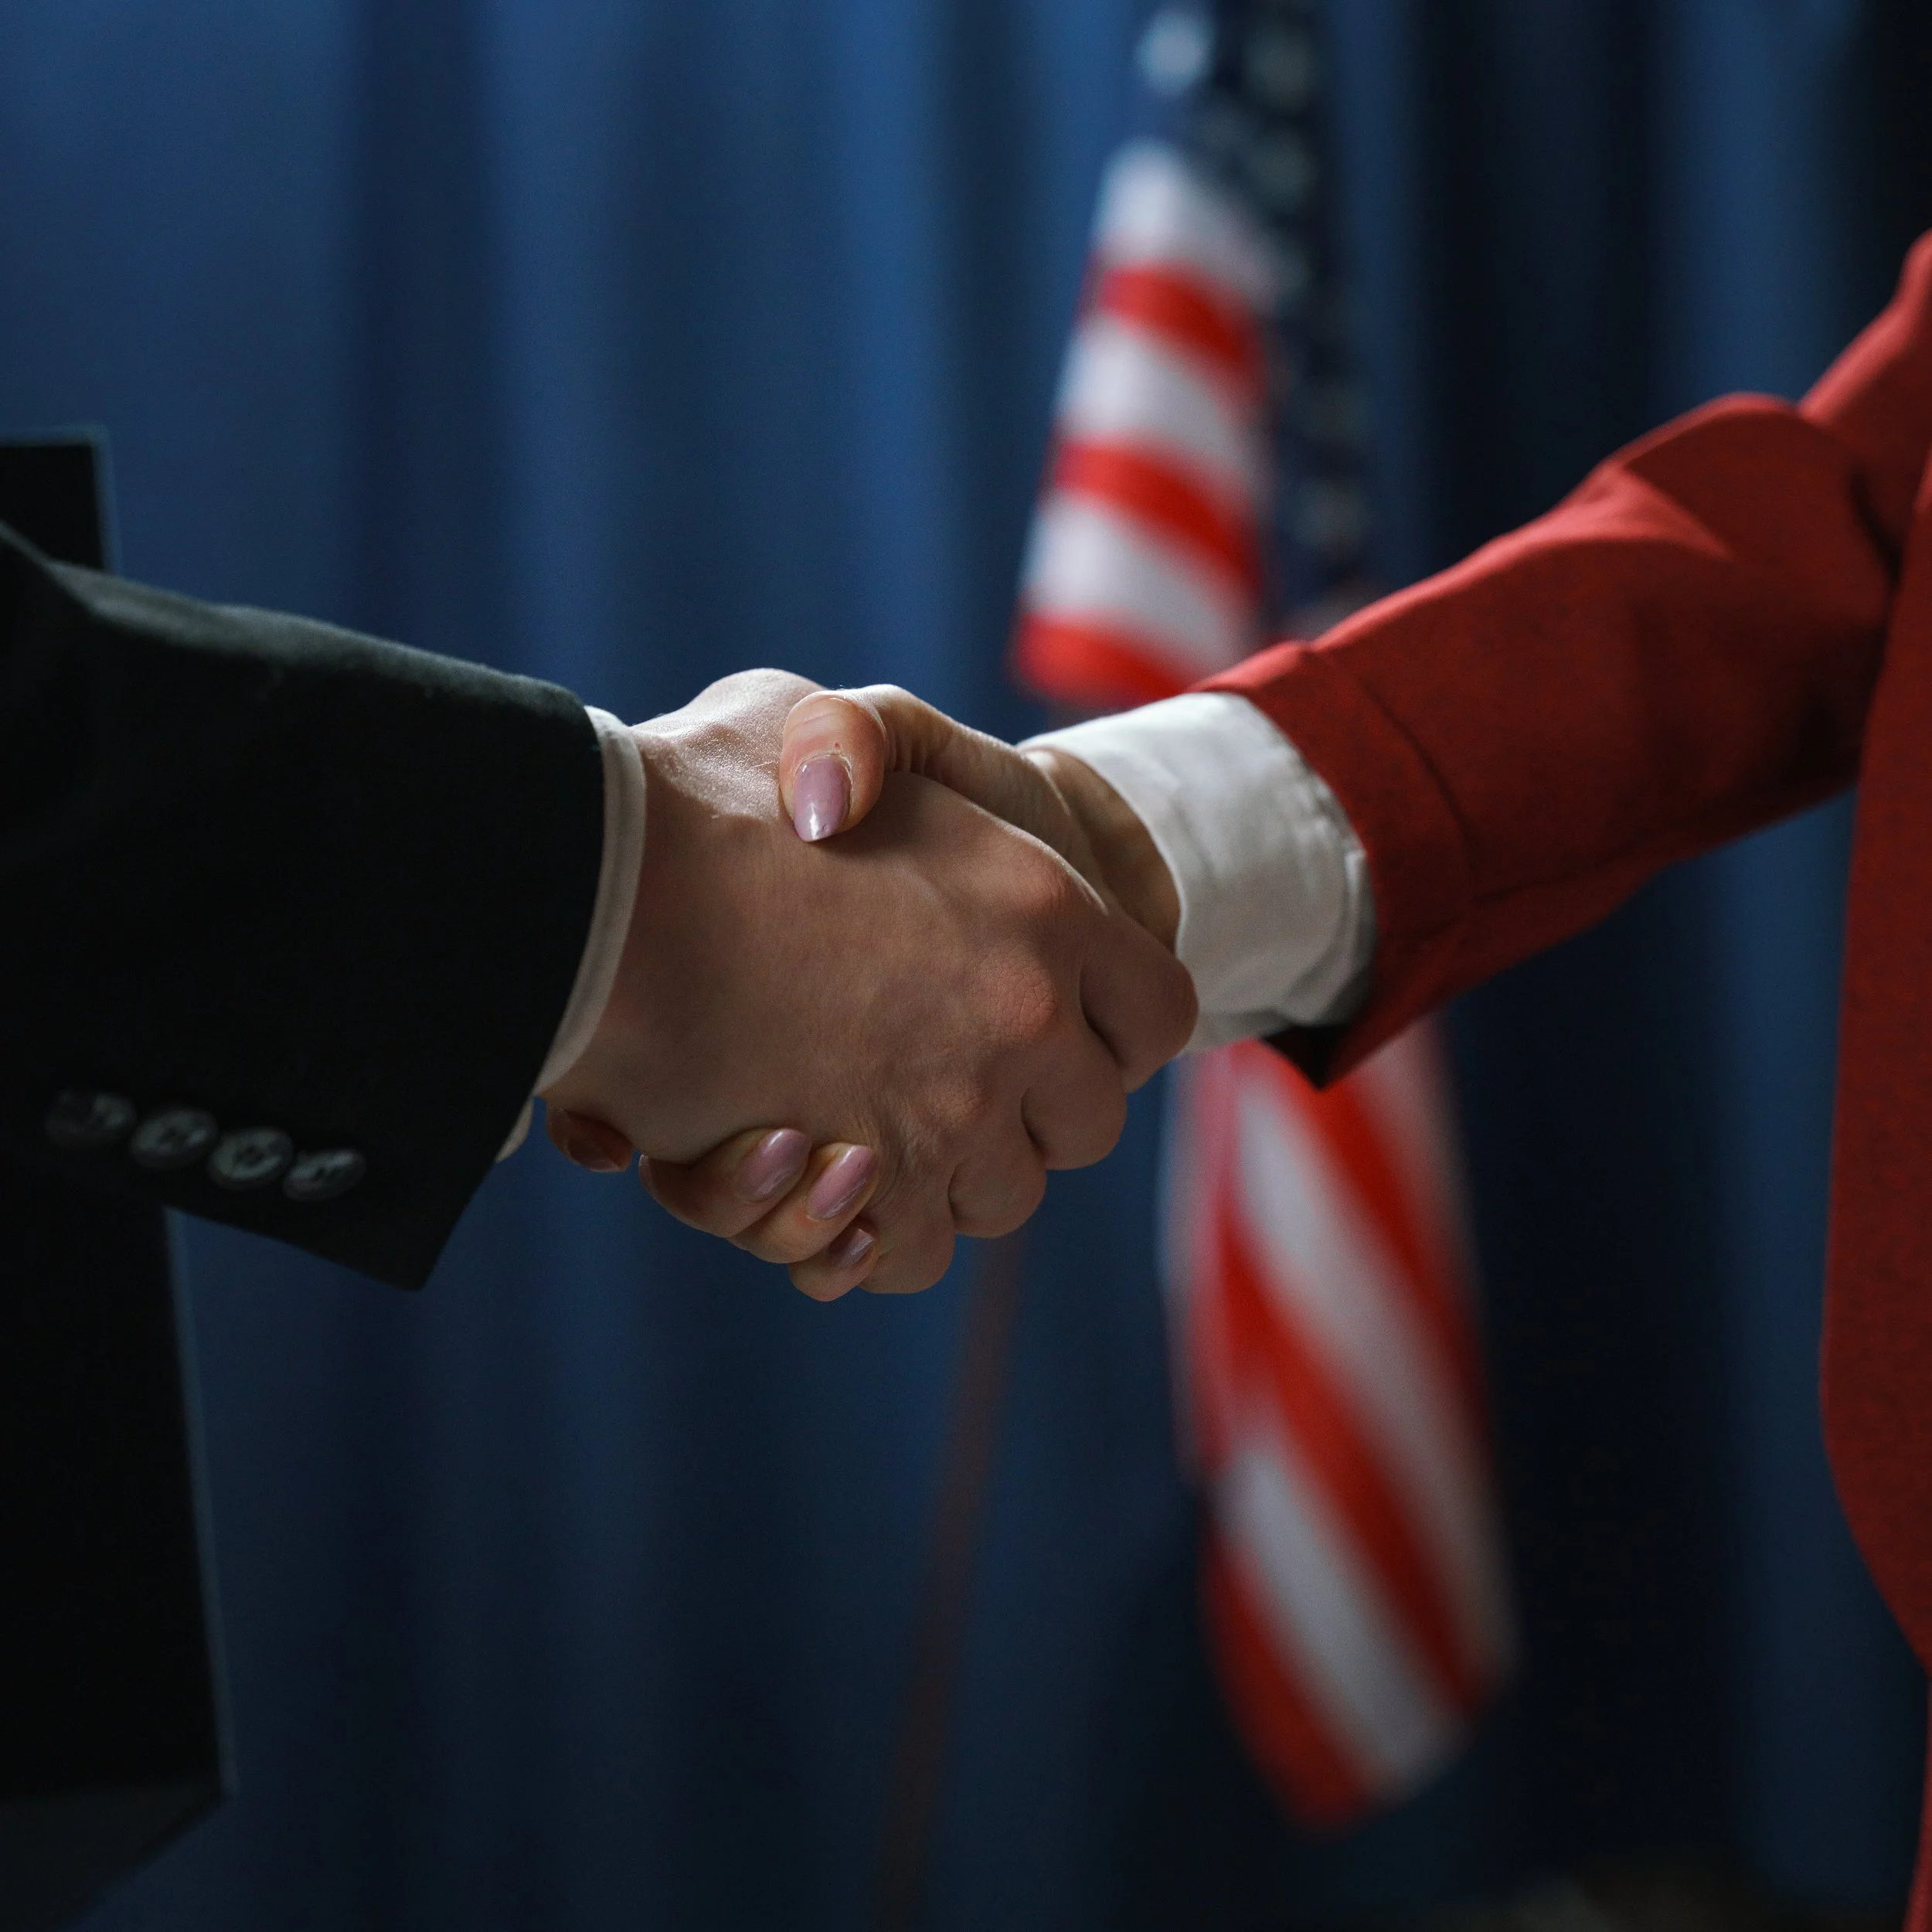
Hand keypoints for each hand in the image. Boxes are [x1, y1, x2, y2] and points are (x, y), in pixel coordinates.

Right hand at [540, 671, 1194, 1296]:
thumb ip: (866, 754)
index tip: (1059, 1022)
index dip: (1113, 1025)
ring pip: (1004, 1195)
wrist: (587, 887)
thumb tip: (845, 809)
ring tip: (861, 1118)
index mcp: (1042, 905)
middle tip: (945, 1070)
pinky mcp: (873, 1192)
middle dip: (1029, 1109)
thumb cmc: (689, 792)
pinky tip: (820, 1173)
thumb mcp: (802, 720)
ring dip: (945, 1172)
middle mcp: (1023, 1019)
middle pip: (1085, 1121)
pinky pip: (913, 1252)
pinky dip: (874, 1233)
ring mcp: (955, 1114)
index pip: (1154, 1010)